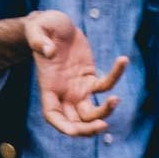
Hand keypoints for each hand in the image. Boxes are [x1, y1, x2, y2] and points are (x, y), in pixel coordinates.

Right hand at [27, 9, 127, 136]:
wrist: (53, 26)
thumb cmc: (41, 28)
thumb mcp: (36, 29)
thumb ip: (38, 41)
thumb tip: (49, 51)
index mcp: (48, 86)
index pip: (52, 114)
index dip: (61, 126)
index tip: (73, 131)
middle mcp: (63, 93)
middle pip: (74, 121)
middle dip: (86, 128)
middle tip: (102, 126)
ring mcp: (77, 88)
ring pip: (91, 112)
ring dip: (104, 112)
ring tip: (116, 100)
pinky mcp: (90, 78)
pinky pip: (105, 84)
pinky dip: (115, 75)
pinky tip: (123, 60)